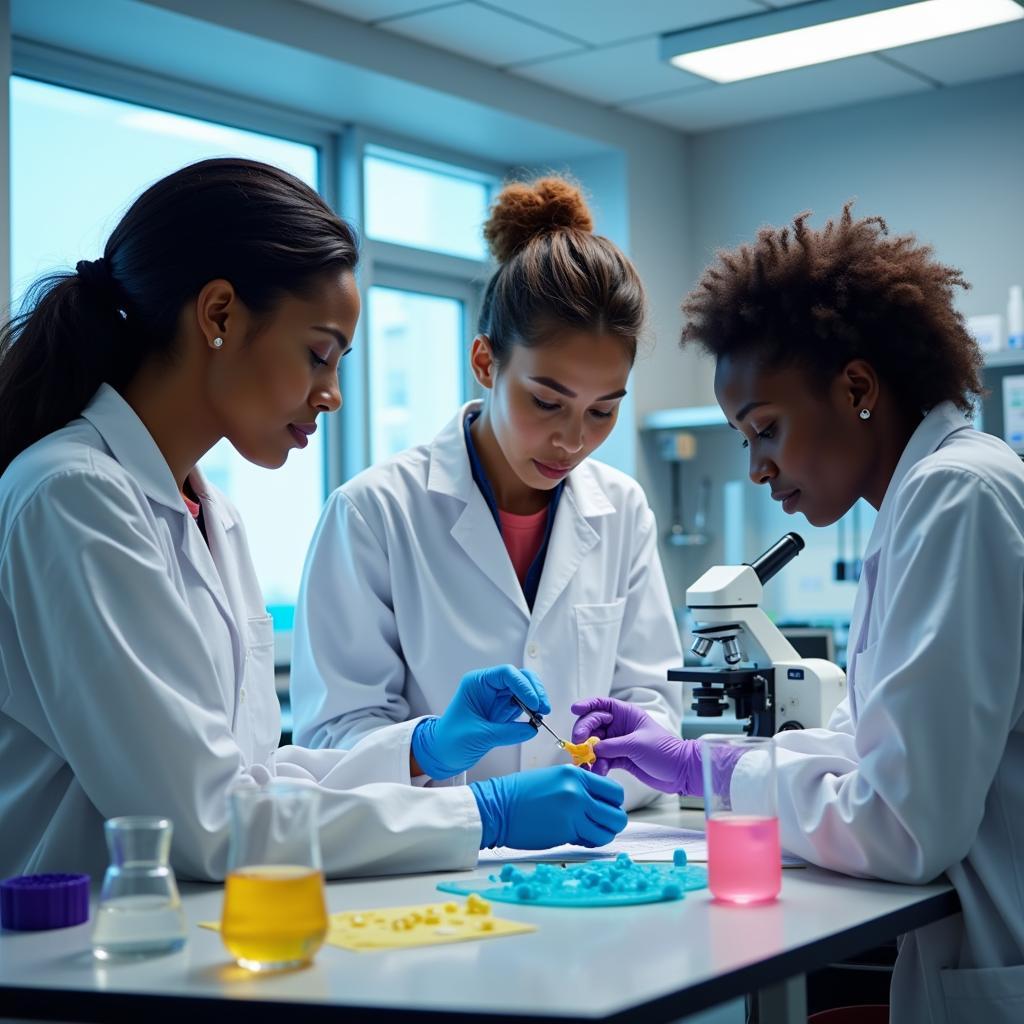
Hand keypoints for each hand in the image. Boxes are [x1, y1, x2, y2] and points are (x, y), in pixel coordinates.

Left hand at [411, 665, 549, 779]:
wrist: (442, 753)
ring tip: (540, 717)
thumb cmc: (450, 740)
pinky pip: (523, 705)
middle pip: (520, 678)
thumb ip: (506, 732)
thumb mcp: (479, 736)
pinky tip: (534, 721)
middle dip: (534, 691)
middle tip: (544, 709)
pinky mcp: (503, 710)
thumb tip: (532, 729)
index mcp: (477, 683)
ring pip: (525, 690)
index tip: (534, 703)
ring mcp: (498, 698)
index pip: (506, 674)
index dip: (523, 685)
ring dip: (536, 701)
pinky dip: (532, 711)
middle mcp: (489, 686)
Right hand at [470, 765, 626, 848]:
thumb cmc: (519, 794)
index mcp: (575, 774)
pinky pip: (590, 841)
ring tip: (589, 833)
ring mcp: (573, 812)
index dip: (614, 803)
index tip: (606, 808)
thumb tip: (598, 802)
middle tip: (601, 824)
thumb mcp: (553, 779)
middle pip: (617, 813)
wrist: (496, 808)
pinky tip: (577, 838)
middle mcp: (578, 791)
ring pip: (608, 831)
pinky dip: (588, 842)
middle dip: (612, 822)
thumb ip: (578, 787)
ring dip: (602, 835)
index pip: (614, 791)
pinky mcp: (565, 832)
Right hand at [571, 697, 700, 794]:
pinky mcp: (620, 758)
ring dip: (589, 753)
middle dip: (584, 733)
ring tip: (588, 762)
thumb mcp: (636, 744)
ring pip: (595, 744)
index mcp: (627, 715)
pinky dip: (598, 765)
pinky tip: (598, 771)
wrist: (680, 772)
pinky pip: (602, 759)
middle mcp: (620, 727)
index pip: (601, 705)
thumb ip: (612, 746)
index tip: (574, 710)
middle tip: (579, 744)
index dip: (587, 705)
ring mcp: (619, 743)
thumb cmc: (665, 751)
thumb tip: (593, 749)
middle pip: (593, 725)